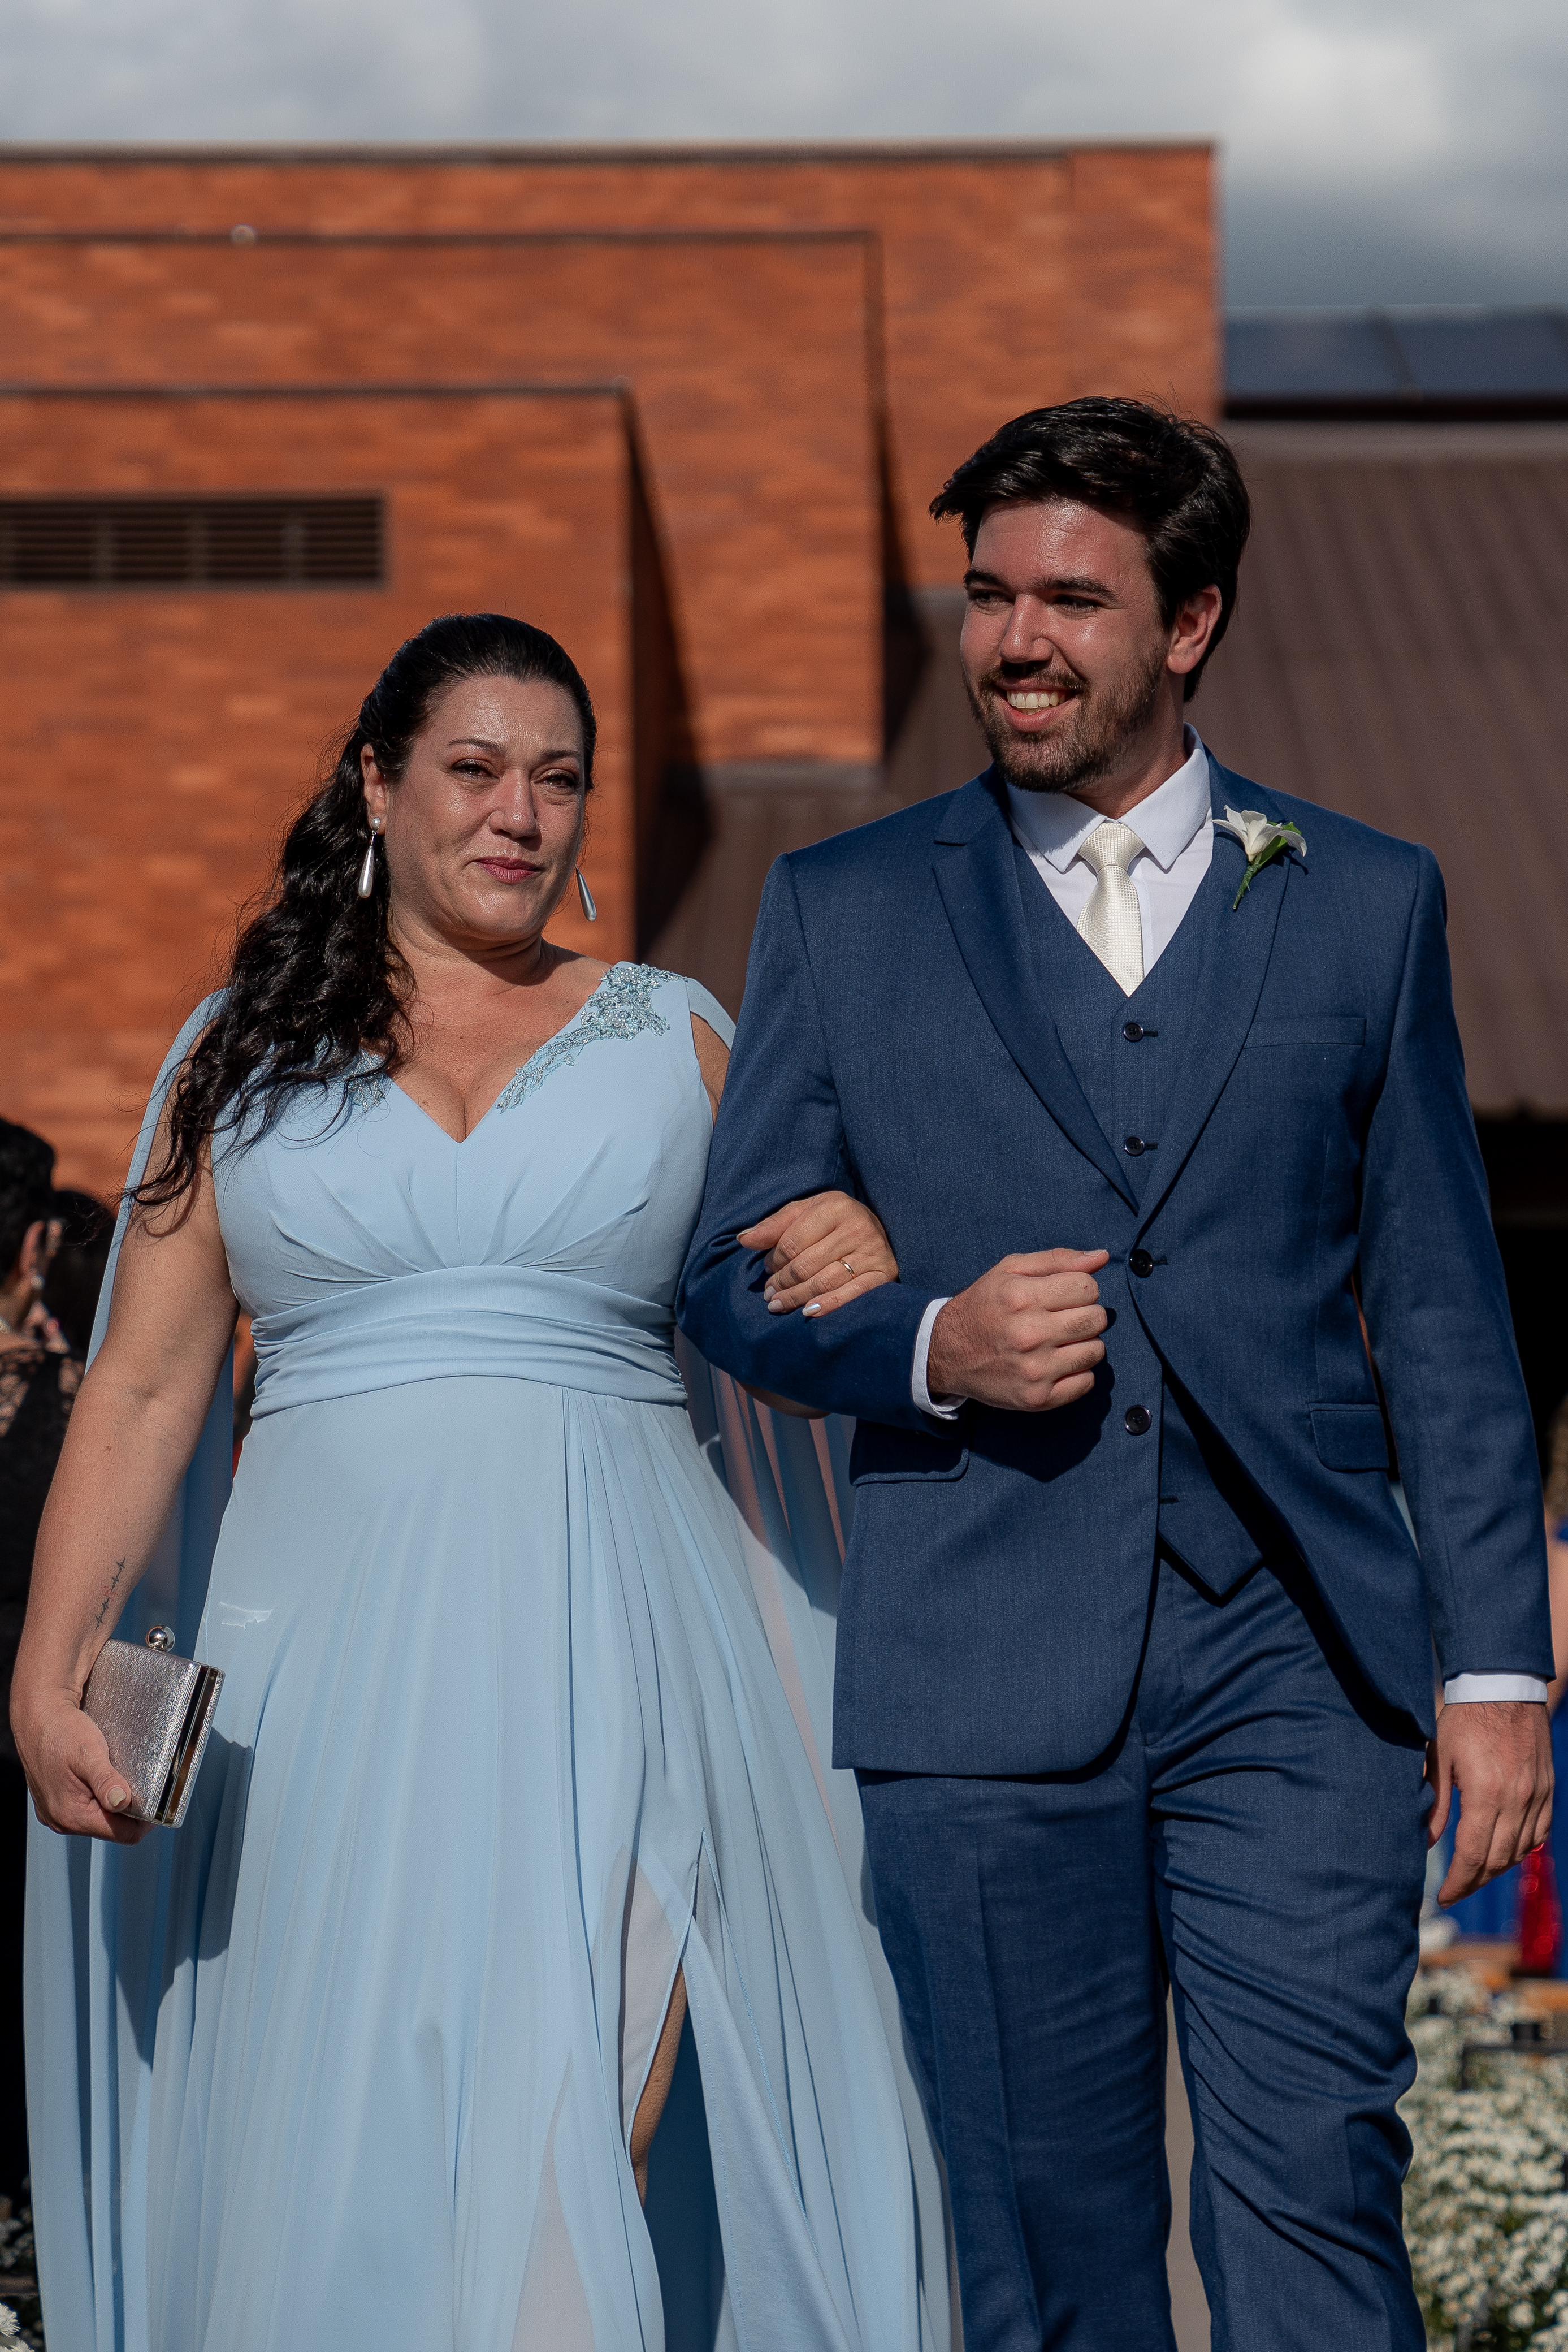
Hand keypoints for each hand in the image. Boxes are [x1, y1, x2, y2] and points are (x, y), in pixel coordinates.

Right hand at [12, 1685, 151, 1844]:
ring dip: (114, 1803)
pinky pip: (85, 1808)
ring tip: (123, 1778)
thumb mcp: (89, 1753)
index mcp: (71, 1815)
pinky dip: (99, 1798)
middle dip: (130, 1811)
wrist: (36, 1717)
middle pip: (112, 1828)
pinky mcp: (54, 1803)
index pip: (123, 1834)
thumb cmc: (62, 1731)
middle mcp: (61, 1821)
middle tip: (143, 1785)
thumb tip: (121, 1802)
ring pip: (99, 1819)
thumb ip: (106, 1780)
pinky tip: (105, 1778)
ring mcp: (55, 1814)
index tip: (158, 1801)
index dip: (146, 1821)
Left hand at [740, 1192, 898, 1319]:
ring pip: (824, 1282)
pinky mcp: (884, 1273)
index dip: (774, 1260)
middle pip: (805, 1264)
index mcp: (834, 1206)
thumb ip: (774, 1225)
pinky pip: (853, 1294)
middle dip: (782, 1282)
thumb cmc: (833, 1220)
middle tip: (769, 1294)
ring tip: (778, 1305)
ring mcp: (873, 1251)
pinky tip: (808, 1312)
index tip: (768, 1269)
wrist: (880, 1227)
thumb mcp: (805, 1213)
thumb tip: (743, 1240)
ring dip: (796, 1297)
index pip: (792, 1242)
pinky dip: (829, 1305)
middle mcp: (857, 1226)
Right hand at [926, 1248, 1109, 1411]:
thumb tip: (1102, 1257)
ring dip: (1084, 1343)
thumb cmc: (984, 1305)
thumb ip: (1057, 1259)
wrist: (947, 1353)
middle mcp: (1029, 1334)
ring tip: (1060, 1341)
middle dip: (1086, 1314)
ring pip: (1096, 1351)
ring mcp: (1034, 1370)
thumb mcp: (1010, 1270)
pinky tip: (1056, 1363)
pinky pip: (1086, 1383)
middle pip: (1096, 1319)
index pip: (1088, 1287)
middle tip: (1063, 1318)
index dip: (1080, 1288)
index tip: (1063, 1295)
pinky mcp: (1037, 1398)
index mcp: (1022, 1297)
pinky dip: (1078, 1372)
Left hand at [1429, 1700, 1552, 1905]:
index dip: (1457, 1882)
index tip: (1442, 1896)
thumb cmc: (1464, 1719)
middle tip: (1454, 1892)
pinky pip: (1540, 1832)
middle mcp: (1517, 1800)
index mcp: (1487, 1794)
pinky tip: (1505, 1853)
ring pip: (1521, 1850)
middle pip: (1498, 1860)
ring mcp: (1537, 1796)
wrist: (1503, 1687)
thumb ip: (1434, 1803)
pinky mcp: (1548, 1789)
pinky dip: (1523, 1849)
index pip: (1473, 1854)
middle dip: (1474, 1882)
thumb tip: (1425, 1843)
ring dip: (1498, 1868)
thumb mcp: (1439, 1758)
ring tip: (1474, 1875)